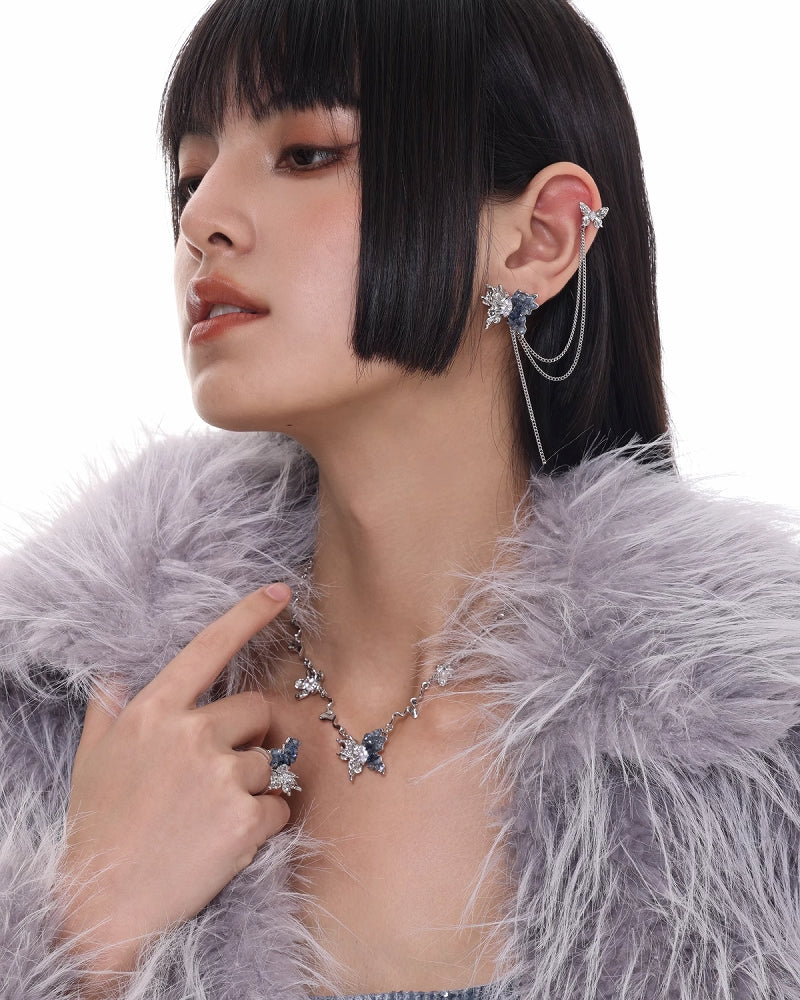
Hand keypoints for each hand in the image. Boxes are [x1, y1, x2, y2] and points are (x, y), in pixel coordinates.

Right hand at [60, 583, 293, 975]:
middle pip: (257, 710)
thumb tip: (116, 675)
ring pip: (270, 762)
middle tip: (216, 772)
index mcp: (154, 711)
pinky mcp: (245, 819)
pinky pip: (279, 806)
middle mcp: (191, 734)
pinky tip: (227, 841)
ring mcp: (220, 775)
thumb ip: (106, 709)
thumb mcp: (91, 758)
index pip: (210, 648)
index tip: (281, 591)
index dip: (249, 614)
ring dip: (252, 785)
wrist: (104, 907)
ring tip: (209, 816)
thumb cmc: (97, 827)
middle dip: (248, 735)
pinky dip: (263, 823)